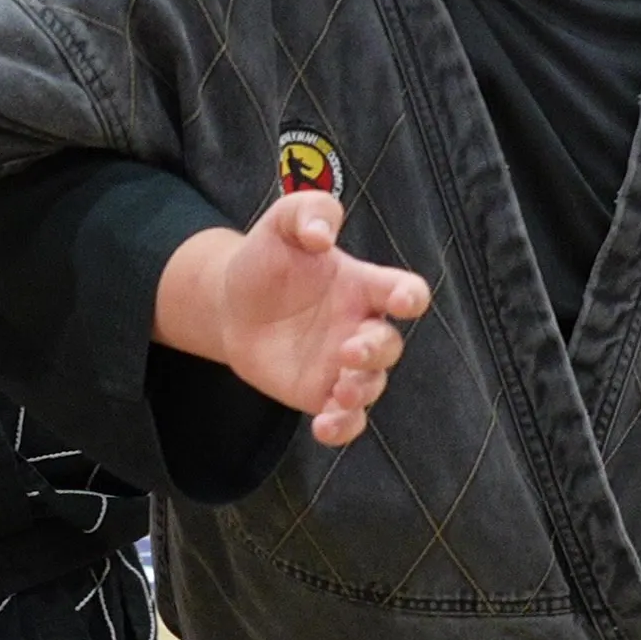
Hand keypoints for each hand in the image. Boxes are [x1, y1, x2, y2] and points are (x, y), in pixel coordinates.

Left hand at [154, 194, 431, 446]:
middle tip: (348, 349)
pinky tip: (323, 426)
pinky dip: (342, 427)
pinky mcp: (320, 393)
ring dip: (362, 391)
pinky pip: (346, 418)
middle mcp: (360, 327)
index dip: (410, 295)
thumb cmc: (267, 258)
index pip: (403, 291)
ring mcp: (342, 364)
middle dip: (375, 350)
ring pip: (371, 385)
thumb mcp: (282, 222)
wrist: (230, 301)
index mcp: (362, 286)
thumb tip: (320, 235)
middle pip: (389, 345)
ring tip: (338, 391)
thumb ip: (308, 212)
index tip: (404, 299)